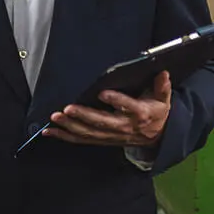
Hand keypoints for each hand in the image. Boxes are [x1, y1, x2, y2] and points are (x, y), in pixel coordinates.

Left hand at [45, 71, 172, 147]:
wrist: (158, 137)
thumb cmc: (157, 112)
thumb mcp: (163, 99)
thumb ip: (161, 87)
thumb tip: (163, 73)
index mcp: (140, 114)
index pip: (128, 106)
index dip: (116, 101)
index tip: (102, 93)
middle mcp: (124, 126)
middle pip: (102, 122)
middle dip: (84, 116)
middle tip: (67, 108)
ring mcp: (112, 136)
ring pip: (89, 133)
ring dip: (70, 126)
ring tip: (55, 118)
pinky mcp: (103, 140)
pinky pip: (82, 140)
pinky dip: (65, 136)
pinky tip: (49, 132)